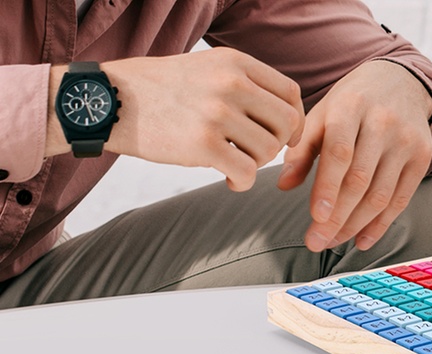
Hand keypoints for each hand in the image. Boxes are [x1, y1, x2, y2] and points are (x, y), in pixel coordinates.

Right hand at [98, 48, 303, 190]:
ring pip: (269, 150)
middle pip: (287, 123)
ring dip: (257, 165)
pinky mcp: (201, 144)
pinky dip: (243, 182)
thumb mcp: (207, 68)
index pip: (291, 93)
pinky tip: (229, 180)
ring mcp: (216, 113)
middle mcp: (230, 83)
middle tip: (254, 153)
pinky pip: (246, 172)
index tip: (282, 136)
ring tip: (236, 163)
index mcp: (235, 63)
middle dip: (278, 145)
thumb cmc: (161, 90)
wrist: (109, 100)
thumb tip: (287, 116)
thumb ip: (245, 84)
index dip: (294, 121)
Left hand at [277, 60, 431, 251]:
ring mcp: (407, 141)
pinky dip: (381, 224)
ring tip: (332, 242)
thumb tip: (282, 185)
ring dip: (355, 225)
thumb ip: (302, 149)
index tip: (315, 218)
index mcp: (351, 107)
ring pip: (381, 194)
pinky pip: (401, 199)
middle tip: (315, 243)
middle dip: (337, 217)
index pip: (340, 153)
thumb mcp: (322, 114)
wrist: (400, 81)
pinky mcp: (423, 156)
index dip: (328, 187)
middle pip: (360, 180)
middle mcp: (383, 123)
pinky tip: (361, 240)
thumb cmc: (351, 103)